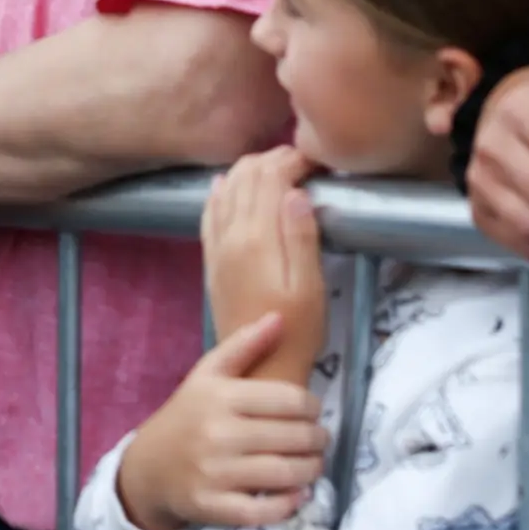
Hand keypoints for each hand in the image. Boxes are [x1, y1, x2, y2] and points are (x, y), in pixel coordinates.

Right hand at [112, 316, 326, 529]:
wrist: (148, 467)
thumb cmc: (186, 415)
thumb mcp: (207, 373)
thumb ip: (244, 344)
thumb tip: (279, 317)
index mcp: (221, 397)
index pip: (289, 399)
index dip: (312, 406)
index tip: (314, 411)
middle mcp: (219, 434)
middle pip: (293, 437)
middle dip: (318, 439)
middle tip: (320, 440)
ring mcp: (215, 473)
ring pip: (285, 473)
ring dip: (312, 470)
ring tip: (315, 464)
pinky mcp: (213, 506)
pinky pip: (263, 511)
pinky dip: (289, 505)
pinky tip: (298, 495)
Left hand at [200, 148, 325, 383]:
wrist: (257, 370)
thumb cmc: (296, 330)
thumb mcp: (310, 286)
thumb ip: (302, 237)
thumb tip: (295, 191)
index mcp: (257, 238)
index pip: (269, 176)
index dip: (293, 160)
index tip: (318, 161)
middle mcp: (230, 235)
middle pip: (246, 176)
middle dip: (273, 159)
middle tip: (303, 162)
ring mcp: (217, 247)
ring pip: (226, 189)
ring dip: (249, 171)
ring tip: (278, 169)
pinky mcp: (212, 261)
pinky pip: (209, 213)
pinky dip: (220, 192)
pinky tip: (225, 185)